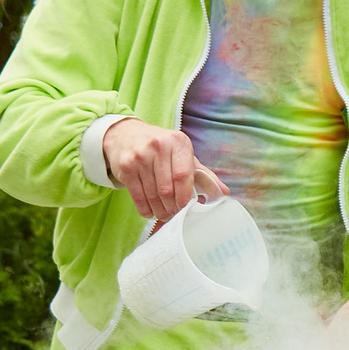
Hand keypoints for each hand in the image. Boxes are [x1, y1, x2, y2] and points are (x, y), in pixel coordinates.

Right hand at [102, 116, 223, 221]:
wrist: (125, 135)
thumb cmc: (161, 148)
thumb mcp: (183, 155)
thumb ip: (204, 174)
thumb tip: (224, 193)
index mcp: (178, 142)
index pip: (183, 175)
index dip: (184, 196)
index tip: (186, 208)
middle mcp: (158, 146)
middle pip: (167, 189)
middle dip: (172, 208)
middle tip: (175, 215)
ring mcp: (139, 156)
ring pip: (152, 195)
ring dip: (160, 211)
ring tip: (164, 215)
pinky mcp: (125, 167)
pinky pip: (138, 197)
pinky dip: (146, 209)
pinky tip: (151, 211)